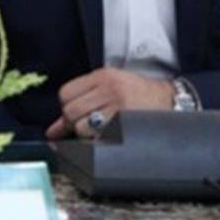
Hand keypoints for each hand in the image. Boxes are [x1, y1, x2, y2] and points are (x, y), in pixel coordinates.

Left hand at [44, 68, 175, 138]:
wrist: (167, 100)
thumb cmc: (135, 93)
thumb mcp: (108, 86)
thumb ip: (80, 102)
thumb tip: (52, 131)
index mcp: (102, 76)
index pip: (65, 93)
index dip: (65, 107)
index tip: (74, 112)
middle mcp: (109, 89)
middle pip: (70, 112)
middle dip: (72, 123)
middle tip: (84, 124)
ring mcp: (118, 107)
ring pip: (82, 128)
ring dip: (85, 134)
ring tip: (98, 130)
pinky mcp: (126, 124)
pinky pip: (98, 140)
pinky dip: (96, 143)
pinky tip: (106, 137)